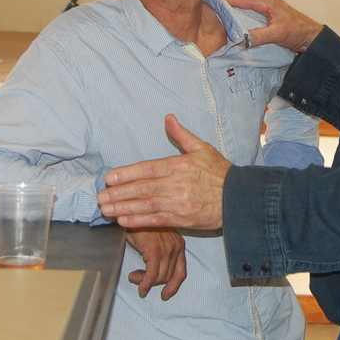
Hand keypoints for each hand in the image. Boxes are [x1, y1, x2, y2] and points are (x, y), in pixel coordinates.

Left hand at [98, 115, 230, 229]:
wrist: (239, 198)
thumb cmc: (220, 173)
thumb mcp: (202, 149)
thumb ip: (182, 135)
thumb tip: (168, 118)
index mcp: (180, 165)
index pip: (148, 169)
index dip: (127, 174)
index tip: (109, 178)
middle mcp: (177, 185)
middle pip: (142, 189)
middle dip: (119, 193)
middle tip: (100, 197)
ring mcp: (179, 203)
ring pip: (146, 205)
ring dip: (123, 208)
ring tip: (106, 209)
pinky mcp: (182, 219)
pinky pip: (156, 220)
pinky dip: (139, 221)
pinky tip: (124, 221)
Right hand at [124, 228, 186, 299]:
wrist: (131, 211)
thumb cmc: (140, 223)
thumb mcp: (155, 239)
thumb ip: (159, 254)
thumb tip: (152, 274)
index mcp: (179, 244)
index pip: (181, 272)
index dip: (173, 286)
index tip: (165, 294)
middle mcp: (176, 247)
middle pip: (169, 276)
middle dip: (154, 284)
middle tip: (139, 282)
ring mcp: (167, 249)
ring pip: (160, 277)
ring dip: (146, 283)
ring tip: (134, 277)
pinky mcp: (155, 251)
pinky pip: (151, 275)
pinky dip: (145, 284)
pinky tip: (140, 287)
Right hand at [224, 0, 323, 51]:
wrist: (312, 37)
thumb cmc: (298, 31)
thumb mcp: (277, 35)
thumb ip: (258, 36)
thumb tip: (240, 40)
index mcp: (267, 2)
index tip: (214, 1)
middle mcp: (267, 2)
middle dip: (228, 0)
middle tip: (213, 5)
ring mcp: (268, 7)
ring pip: (247, 4)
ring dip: (234, 6)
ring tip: (220, 10)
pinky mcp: (269, 14)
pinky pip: (251, 10)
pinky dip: (241, 12)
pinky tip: (235, 18)